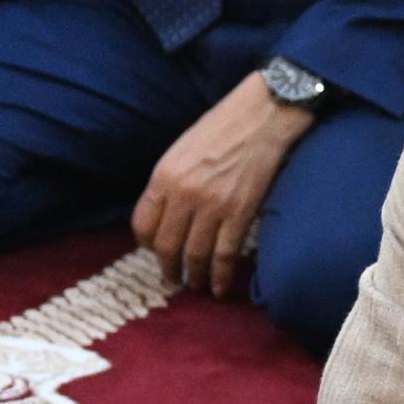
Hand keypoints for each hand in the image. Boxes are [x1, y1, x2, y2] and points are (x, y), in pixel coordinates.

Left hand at [130, 74, 310, 296]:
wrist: (261, 116)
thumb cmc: (220, 127)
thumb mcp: (180, 150)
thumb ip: (168, 182)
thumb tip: (164, 214)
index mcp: (164, 176)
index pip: (142, 224)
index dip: (145, 244)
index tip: (153, 251)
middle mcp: (184, 194)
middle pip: (166, 246)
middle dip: (168, 268)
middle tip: (172, 279)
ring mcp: (213, 206)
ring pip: (195, 255)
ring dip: (193, 276)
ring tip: (194, 285)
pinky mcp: (240, 213)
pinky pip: (225, 254)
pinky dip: (221, 276)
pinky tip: (219, 287)